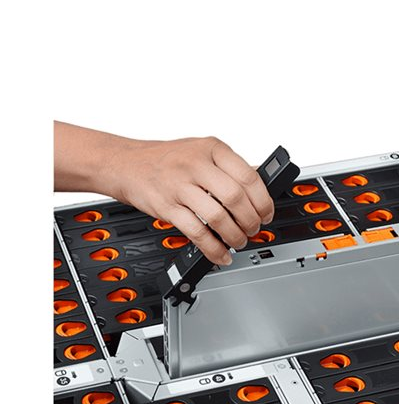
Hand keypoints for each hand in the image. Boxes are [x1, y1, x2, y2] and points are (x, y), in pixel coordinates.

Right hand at [105, 136, 274, 264]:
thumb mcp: (202, 151)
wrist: (126, 163)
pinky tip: (221, 254)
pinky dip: (213, 248)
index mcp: (212, 148)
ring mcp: (180, 186)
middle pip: (236, 198)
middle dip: (251, 220)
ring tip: (239, 241)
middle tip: (254, 229)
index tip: (267, 213)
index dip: (263, 200)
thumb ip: (229, 168)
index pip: (249, 176)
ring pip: (218, 217)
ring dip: (235, 235)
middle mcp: (196, 165)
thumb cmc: (168, 159)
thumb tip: (259, 192)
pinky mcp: (166, 207)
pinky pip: (196, 232)